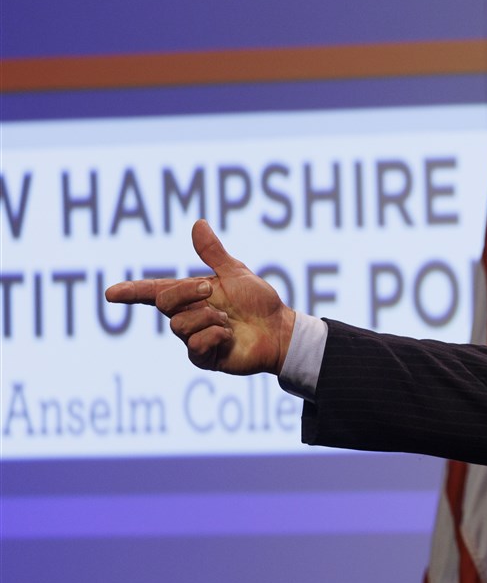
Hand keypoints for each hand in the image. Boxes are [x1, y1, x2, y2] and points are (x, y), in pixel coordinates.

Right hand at [104, 220, 294, 375]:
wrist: (280, 329)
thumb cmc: (258, 302)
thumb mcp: (235, 273)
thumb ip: (213, 253)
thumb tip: (198, 223)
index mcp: (190, 296)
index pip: (153, 293)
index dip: (131, 292)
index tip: (110, 293)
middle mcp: (187, 317)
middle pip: (163, 304)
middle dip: (187, 294)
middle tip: (211, 293)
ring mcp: (194, 339)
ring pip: (180, 325)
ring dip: (209, 317)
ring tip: (228, 321)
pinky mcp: (204, 358)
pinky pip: (196, 346)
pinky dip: (216, 336)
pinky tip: (229, 336)